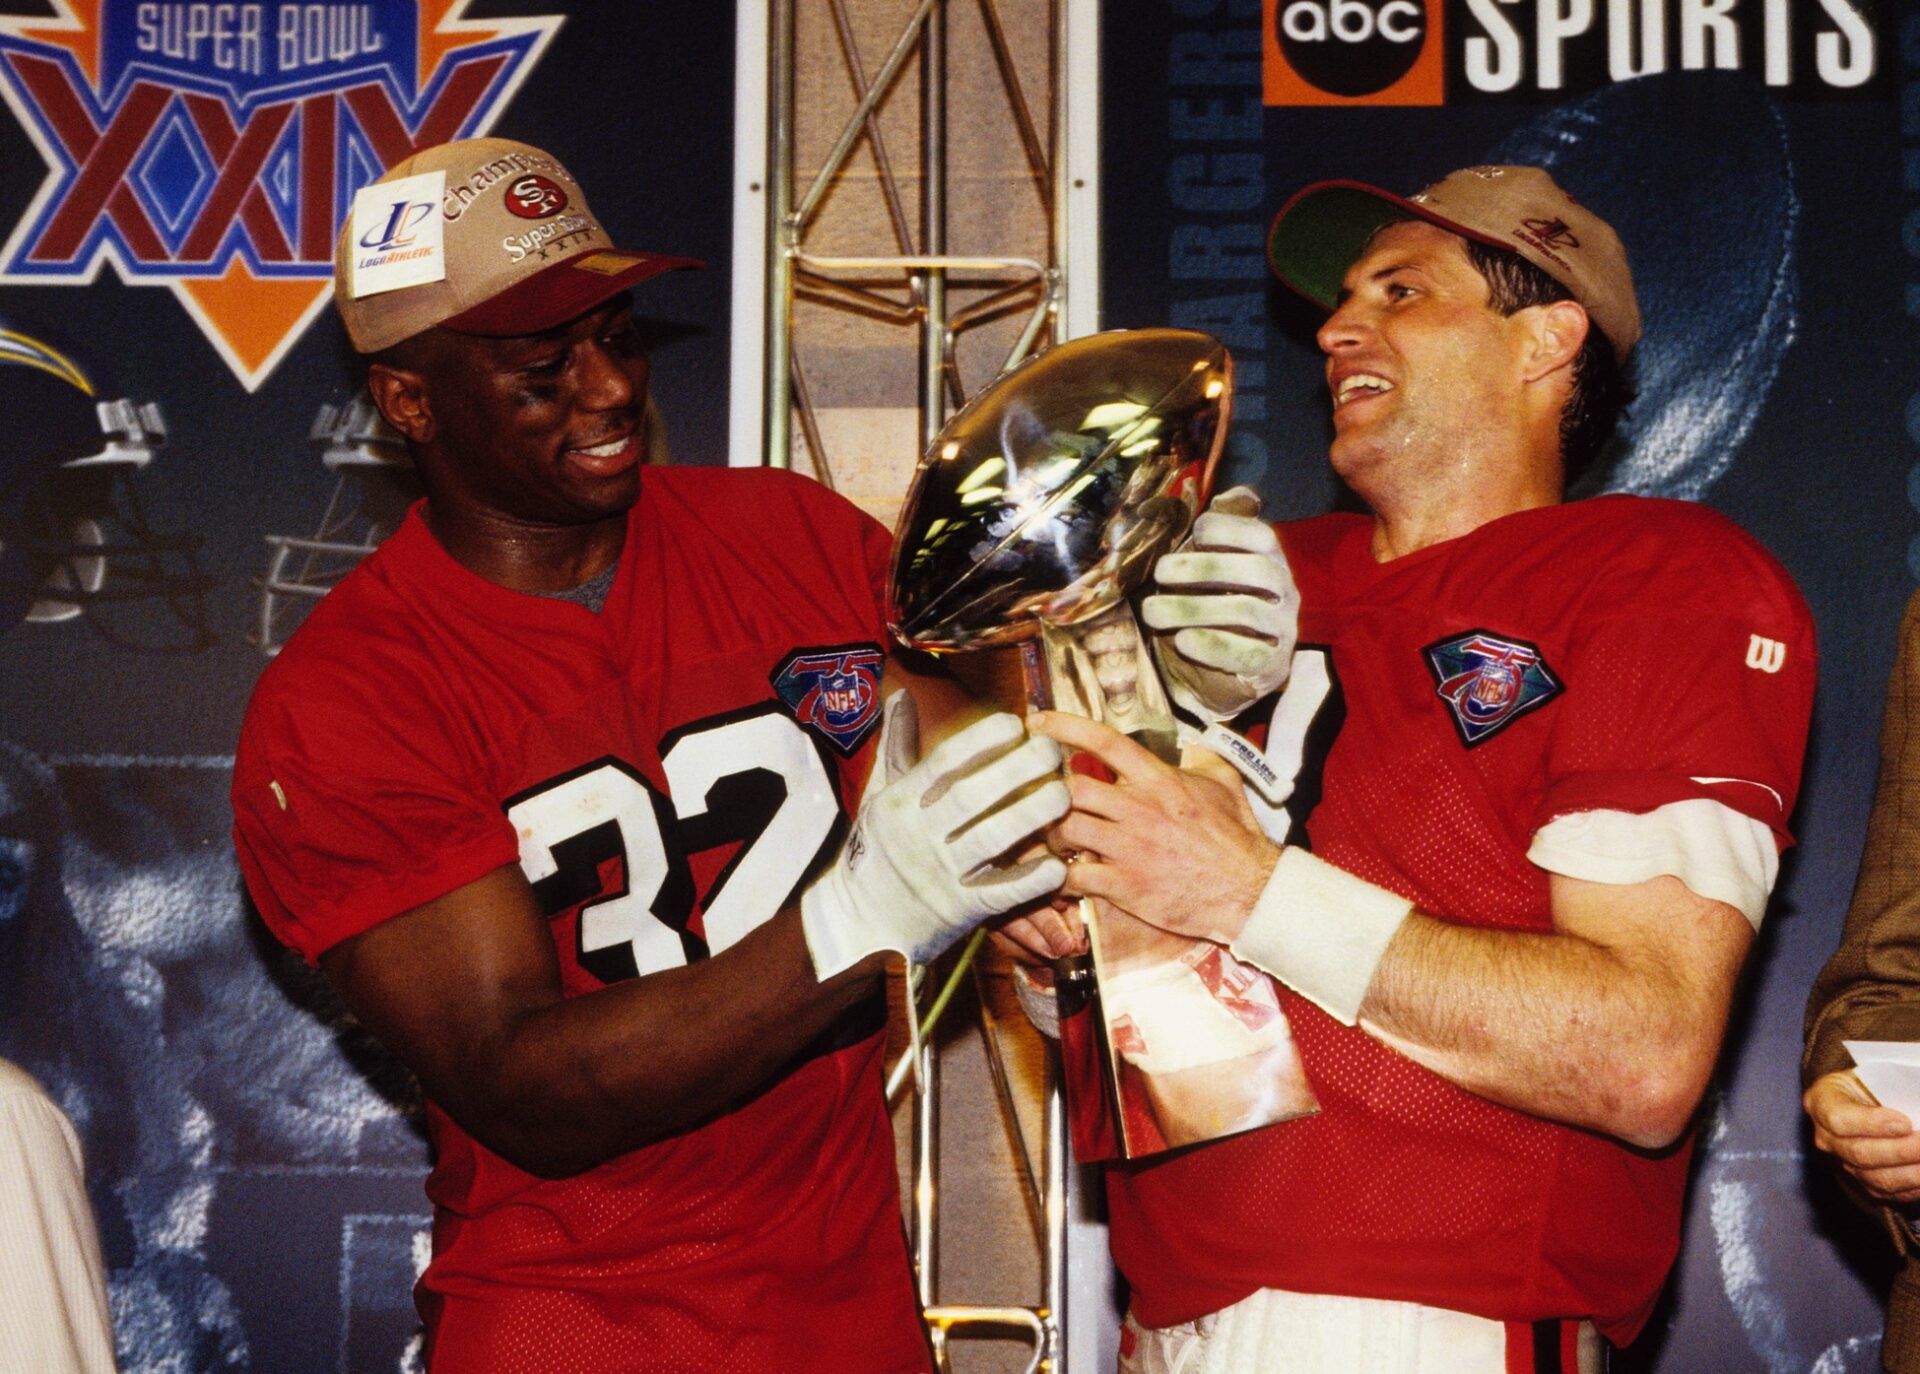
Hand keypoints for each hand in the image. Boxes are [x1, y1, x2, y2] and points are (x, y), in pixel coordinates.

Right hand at [800, 694, 1070, 979]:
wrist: (858, 920)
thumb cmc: (876, 848)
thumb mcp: (880, 794)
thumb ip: (897, 745)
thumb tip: (901, 694)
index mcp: (902, 801)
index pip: (944, 763)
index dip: (981, 740)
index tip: (1015, 724)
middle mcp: (919, 834)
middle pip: (971, 796)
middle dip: (1015, 770)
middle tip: (1051, 750)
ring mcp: (940, 874)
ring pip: (989, 841)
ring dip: (1029, 816)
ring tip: (1064, 793)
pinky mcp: (959, 911)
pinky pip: (999, 894)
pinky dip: (1028, 881)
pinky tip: (1058, 864)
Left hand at [1028, 710, 1278, 945]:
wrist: (1248, 889)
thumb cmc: (1236, 838)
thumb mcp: (1224, 784)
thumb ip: (1202, 760)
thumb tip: (1191, 748)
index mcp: (1157, 779)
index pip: (1102, 741)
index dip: (1064, 727)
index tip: (1037, 723)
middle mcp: (1138, 808)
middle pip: (1069, 789)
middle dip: (1048, 795)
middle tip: (1039, 803)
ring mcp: (1129, 848)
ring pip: (1064, 830)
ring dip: (1048, 835)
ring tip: (1049, 841)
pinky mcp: (1124, 885)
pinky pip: (1072, 877)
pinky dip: (1055, 878)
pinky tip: (1054, 878)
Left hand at [1142, 486, 1297, 721]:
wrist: (1215, 676)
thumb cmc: (1209, 608)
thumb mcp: (1208, 567)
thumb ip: (1222, 530)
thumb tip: (1237, 493)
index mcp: (1270, 561)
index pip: (1263, 537)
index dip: (1229, 528)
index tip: (1196, 532)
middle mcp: (1284, 592)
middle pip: (1257, 571)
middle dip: (1203, 568)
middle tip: (1159, 573)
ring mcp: (1283, 629)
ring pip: (1246, 611)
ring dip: (1192, 608)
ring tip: (1152, 611)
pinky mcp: (1272, 666)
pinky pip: (1247, 654)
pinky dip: (1212, 645)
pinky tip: (1182, 640)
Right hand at [1806, 1069, 1919, 1202]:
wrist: (1863, 1099)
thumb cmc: (1873, 1082)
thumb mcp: (1875, 1074)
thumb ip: (1893, 1088)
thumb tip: (1916, 1111)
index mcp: (1821, 1101)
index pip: (1839, 1119)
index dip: (1872, 1123)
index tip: (1906, 1122)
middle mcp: (1825, 1137)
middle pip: (1860, 1153)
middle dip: (1901, 1151)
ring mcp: (1842, 1162)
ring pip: (1876, 1178)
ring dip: (1913, 1173)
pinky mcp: (1862, 1183)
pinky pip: (1889, 1194)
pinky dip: (1915, 1187)